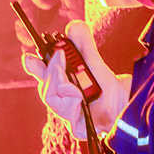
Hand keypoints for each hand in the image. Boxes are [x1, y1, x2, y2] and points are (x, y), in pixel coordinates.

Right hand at [22, 19, 131, 139]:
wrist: (124, 101)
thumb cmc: (105, 83)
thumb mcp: (94, 59)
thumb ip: (83, 43)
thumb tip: (73, 26)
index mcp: (59, 81)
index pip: (40, 73)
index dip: (33, 65)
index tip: (29, 57)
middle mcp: (59, 98)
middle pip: (44, 87)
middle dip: (50, 70)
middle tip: (60, 57)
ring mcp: (66, 114)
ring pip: (52, 99)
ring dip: (63, 86)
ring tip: (76, 84)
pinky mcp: (75, 127)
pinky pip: (66, 113)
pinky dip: (72, 101)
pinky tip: (81, 98)